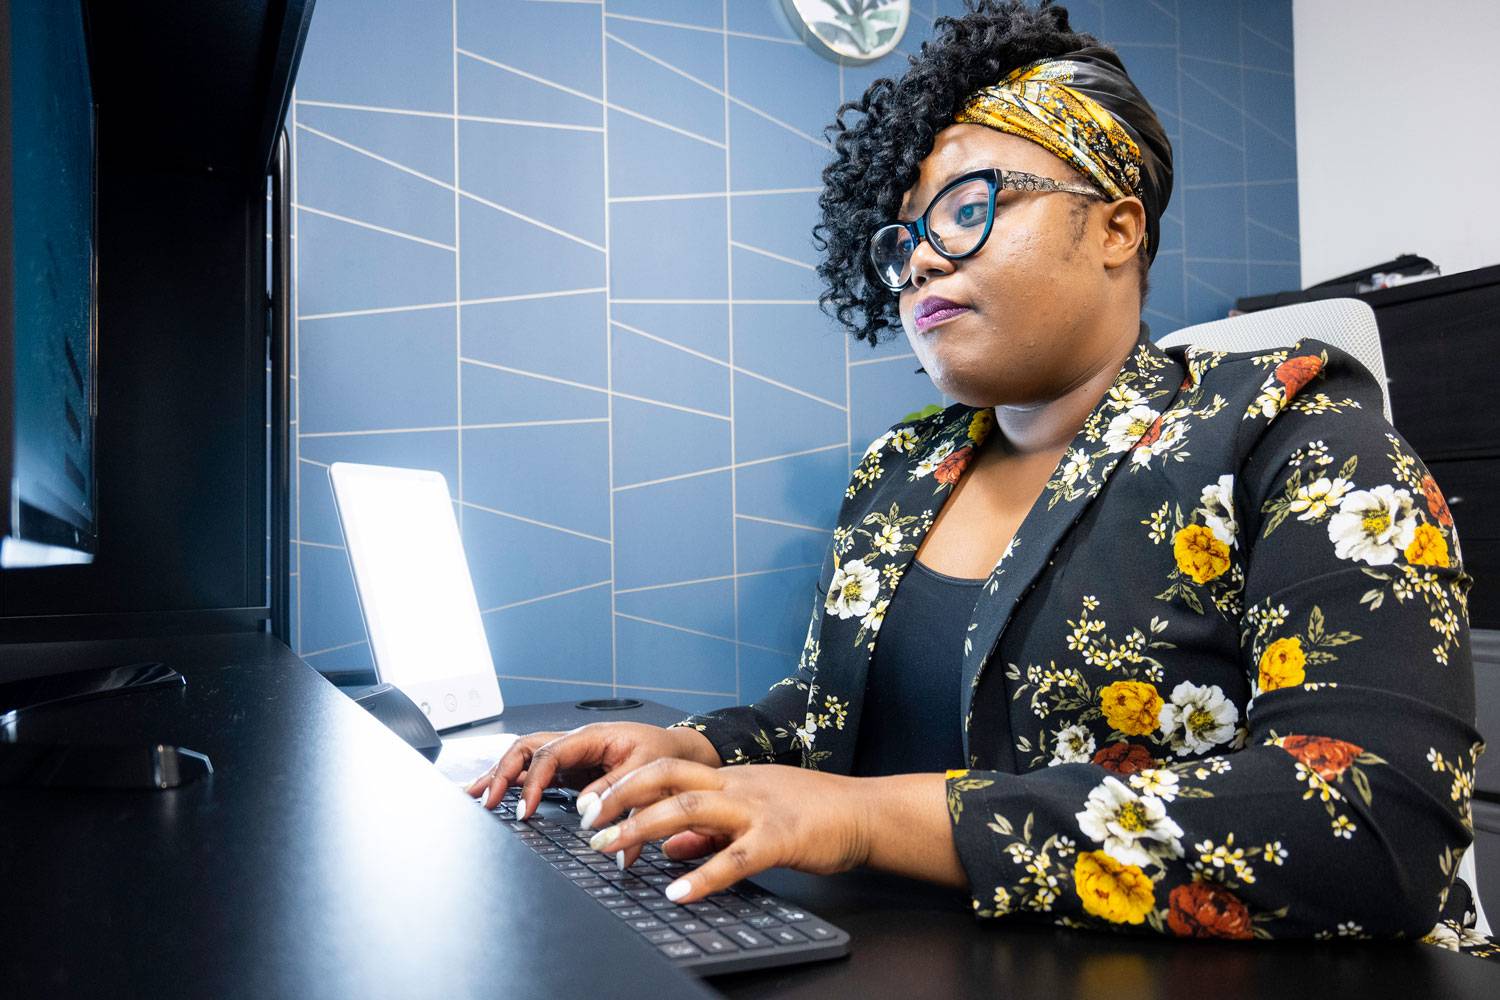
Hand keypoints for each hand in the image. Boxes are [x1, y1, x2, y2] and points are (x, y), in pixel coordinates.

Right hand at [463, 722, 719, 824]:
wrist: (681, 752)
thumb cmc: (666, 755)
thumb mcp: (648, 772)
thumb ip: (619, 793)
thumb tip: (588, 816)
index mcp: (590, 737)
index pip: (548, 754)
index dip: (532, 782)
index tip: (524, 810)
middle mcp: (575, 743)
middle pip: (526, 749)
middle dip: (502, 772)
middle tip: (485, 800)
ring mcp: (571, 757)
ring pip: (525, 758)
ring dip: (500, 775)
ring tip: (474, 795)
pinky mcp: (572, 773)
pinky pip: (535, 773)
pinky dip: (513, 783)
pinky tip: (496, 797)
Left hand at [575, 758, 871, 903]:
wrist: (865, 812)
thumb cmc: (814, 815)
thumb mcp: (754, 814)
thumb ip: (709, 831)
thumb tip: (667, 848)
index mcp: (731, 779)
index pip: (667, 770)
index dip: (626, 784)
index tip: (593, 803)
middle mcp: (738, 786)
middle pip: (668, 778)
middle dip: (622, 798)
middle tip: (588, 822)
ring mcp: (758, 808)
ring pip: (691, 806)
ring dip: (645, 827)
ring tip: (613, 849)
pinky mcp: (780, 838)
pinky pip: (735, 857)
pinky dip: (704, 875)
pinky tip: (679, 892)